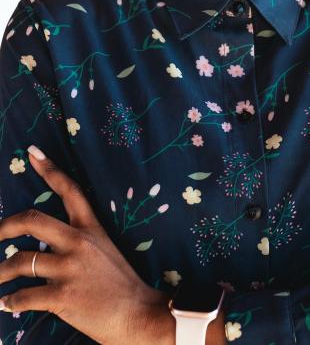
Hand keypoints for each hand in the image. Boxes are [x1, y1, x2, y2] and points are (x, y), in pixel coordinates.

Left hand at [0, 145, 173, 344]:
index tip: (32, 153)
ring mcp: (69, 269)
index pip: (69, 190)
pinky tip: (4, 304)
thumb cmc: (121, 284)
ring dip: (0, 273)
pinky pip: (23, 297)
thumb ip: (77, 243)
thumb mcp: (103, 251)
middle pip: (32, 220)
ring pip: (20, 262)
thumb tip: (45, 246)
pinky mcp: (62, 296)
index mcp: (90, 228)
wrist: (138, 314)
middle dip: (4, 226)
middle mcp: (78, 242)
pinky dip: (9, 302)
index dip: (49, 169)